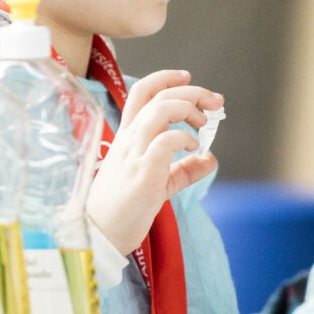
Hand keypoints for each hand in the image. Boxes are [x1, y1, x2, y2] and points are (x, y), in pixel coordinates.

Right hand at [86, 70, 219, 256]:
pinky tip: (193, 148)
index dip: (166, 79)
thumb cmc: (122, 210)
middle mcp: (129, 139)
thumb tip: (211, 159)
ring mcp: (134, 154)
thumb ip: (183, 170)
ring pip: (161, 110)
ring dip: (188, 109)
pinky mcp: (143, 173)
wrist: (99, 235)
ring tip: (203, 123)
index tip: (188, 78)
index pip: (142, 93)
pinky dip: (184, 139)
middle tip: (215, 102)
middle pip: (159, 96)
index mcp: (127, 137)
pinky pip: (166, 141)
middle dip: (193, 91)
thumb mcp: (158, 183)